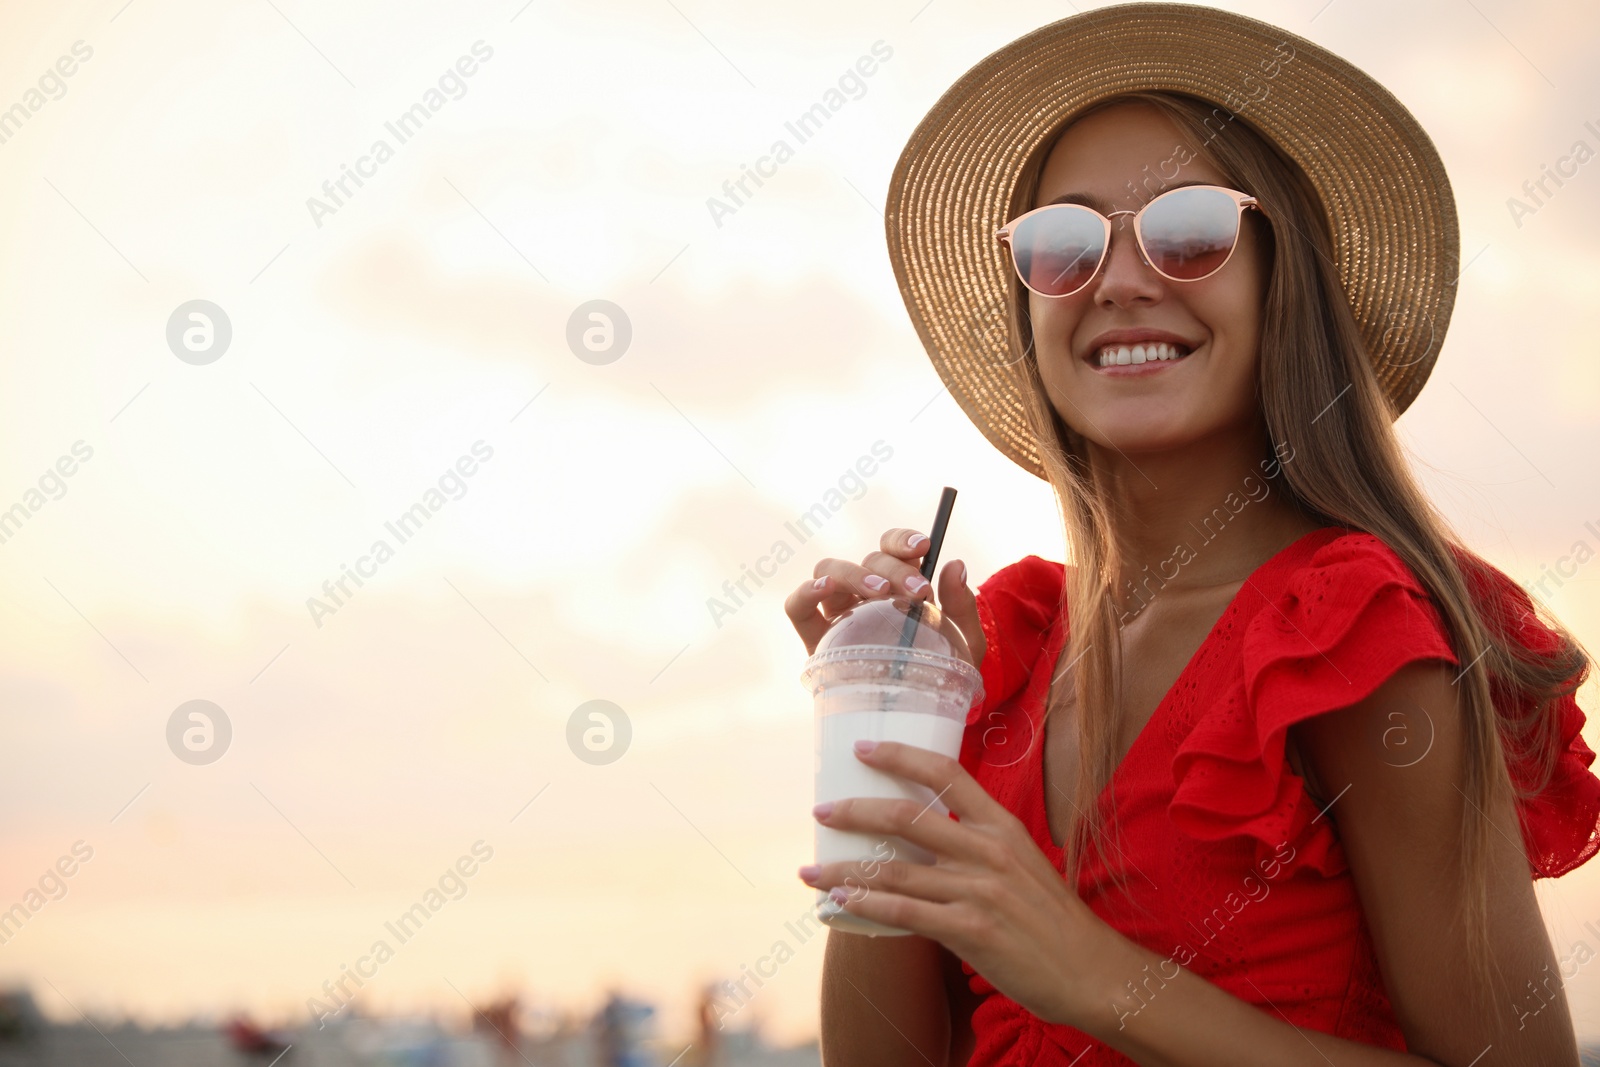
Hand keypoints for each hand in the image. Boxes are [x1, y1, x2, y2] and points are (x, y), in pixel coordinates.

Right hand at [784, 527, 985, 659]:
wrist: (920, 718)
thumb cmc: (942, 675)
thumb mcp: (964, 643)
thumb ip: (961, 606)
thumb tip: (955, 565)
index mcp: (897, 585)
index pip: (891, 548)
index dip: (902, 540)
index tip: (925, 546)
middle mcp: (864, 593)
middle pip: (867, 560)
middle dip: (893, 567)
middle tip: (918, 591)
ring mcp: (838, 613)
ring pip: (830, 570)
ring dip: (855, 574)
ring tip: (881, 593)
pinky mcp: (816, 640)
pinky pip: (798, 607)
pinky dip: (806, 591)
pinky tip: (825, 588)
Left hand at [797, 740, 1118, 1028]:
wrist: (1092, 972)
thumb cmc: (1052, 920)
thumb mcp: (1022, 865)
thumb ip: (978, 848)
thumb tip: (923, 841)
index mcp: (1002, 826)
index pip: (945, 773)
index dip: (898, 756)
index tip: (862, 748)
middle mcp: (989, 850)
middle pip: (906, 815)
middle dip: (855, 810)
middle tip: (822, 810)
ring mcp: (979, 890)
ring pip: (894, 868)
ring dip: (844, 869)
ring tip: (810, 871)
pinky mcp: (971, 930)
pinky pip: (904, 912)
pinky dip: (865, 905)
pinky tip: (839, 903)